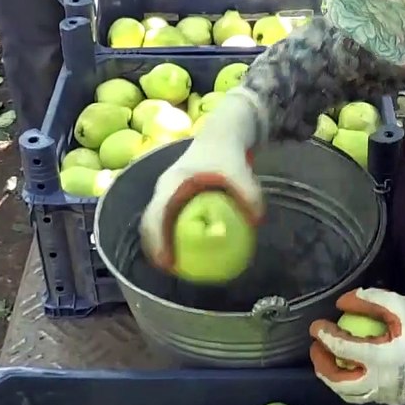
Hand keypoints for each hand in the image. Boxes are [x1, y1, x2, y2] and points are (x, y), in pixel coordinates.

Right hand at [139, 89, 264, 271]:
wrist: (221, 133)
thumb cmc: (226, 151)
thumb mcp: (240, 170)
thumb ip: (249, 194)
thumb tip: (257, 222)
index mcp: (173, 182)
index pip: (156, 215)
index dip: (157, 240)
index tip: (167, 263)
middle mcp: (165, 188)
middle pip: (148, 223)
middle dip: (153, 248)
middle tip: (169, 270)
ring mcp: (167, 192)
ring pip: (154, 222)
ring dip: (159, 244)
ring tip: (174, 267)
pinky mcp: (174, 196)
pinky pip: (165, 219)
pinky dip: (169, 236)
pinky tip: (186, 251)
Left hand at [309, 288, 404, 404]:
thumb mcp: (404, 308)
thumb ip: (371, 301)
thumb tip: (344, 302)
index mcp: (378, 359)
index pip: (340, 349)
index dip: (324, 336)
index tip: (316, 326)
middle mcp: (377, 382)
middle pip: (338, 382)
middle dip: (322, 365)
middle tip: (318, 348)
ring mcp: (385, 395)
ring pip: (348, 394)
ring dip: (333, 379)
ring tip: (330, 362)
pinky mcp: (394, 400)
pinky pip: (363, 396)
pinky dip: (350, 385)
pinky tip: (352, 371)